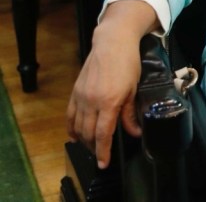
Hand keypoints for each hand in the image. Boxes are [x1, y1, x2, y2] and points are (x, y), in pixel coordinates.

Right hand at [66, 0, 156, 167]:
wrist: (112, 43)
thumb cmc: (128, 64)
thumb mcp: (134, 89)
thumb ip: (130, 113)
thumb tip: (134, 132)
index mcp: (108, 102)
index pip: (103, 134)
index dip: (103, 151)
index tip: (104, 163)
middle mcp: (91, 102)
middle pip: (88, 133)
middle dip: (94, 147)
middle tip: (101, 155)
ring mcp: (81, 96)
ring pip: (77, 126)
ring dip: (83, 139)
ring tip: (91, 146)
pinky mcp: (75, 91)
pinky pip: (70, 114)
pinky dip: (72, 127)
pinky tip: (76, 133)